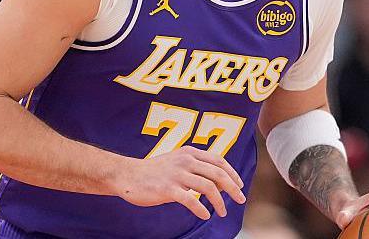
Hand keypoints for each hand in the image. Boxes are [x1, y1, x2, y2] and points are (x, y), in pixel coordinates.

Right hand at [113, 146, 245, 219]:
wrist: (128, 175)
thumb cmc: (155, 171)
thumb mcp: (178, 162)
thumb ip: (196, 167)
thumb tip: (219, 182)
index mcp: (190, 152)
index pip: (219, 160)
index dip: (232, 173)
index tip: (240, 185)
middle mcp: (186, 160)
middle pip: (218, 174)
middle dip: (233, 188)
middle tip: (240, 199)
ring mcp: (177, 174)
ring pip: (208, 187)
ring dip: (219, 202)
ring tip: (222, 212)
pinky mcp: (167, 189)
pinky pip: (190, 200)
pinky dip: (200, 209)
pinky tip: (205, 215)